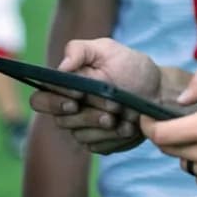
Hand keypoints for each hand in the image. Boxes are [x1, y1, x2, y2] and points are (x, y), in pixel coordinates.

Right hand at [28, 38, 160, 153]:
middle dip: (87, 114)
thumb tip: (61, 67)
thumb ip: (79, 50)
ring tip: (124, 116)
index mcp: (65, 86)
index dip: (54, 100)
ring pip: (80, 136)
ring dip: (103, 127)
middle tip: (112, 107)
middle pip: (61, 121)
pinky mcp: (99, 143)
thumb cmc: (129, 66)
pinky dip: (115, 137)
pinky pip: (98, 146)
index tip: (78, 95)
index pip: (40, 100)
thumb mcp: (107, 49)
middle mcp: (69, 110)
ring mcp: (83, 129)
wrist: (157, 90)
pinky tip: (129, 126)